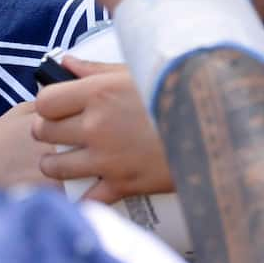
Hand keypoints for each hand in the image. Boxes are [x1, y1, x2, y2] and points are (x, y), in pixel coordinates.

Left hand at [31, 56, 172, 198]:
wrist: (219, 130)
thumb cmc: (181, 94)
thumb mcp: (139, 72)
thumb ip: (97, 70)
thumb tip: (66, 63)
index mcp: (99, 92)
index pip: (45, 101)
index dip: (47, 105)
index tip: (57, 107)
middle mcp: (97, 125)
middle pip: (44, 132)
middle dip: (48, 132)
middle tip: (61, 132)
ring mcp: (107, 158)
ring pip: (54, 167)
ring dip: (55, 164)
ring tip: (66, 161)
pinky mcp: (123, 184)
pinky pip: (88, 199)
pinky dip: (84, 198)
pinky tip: (88, 192)